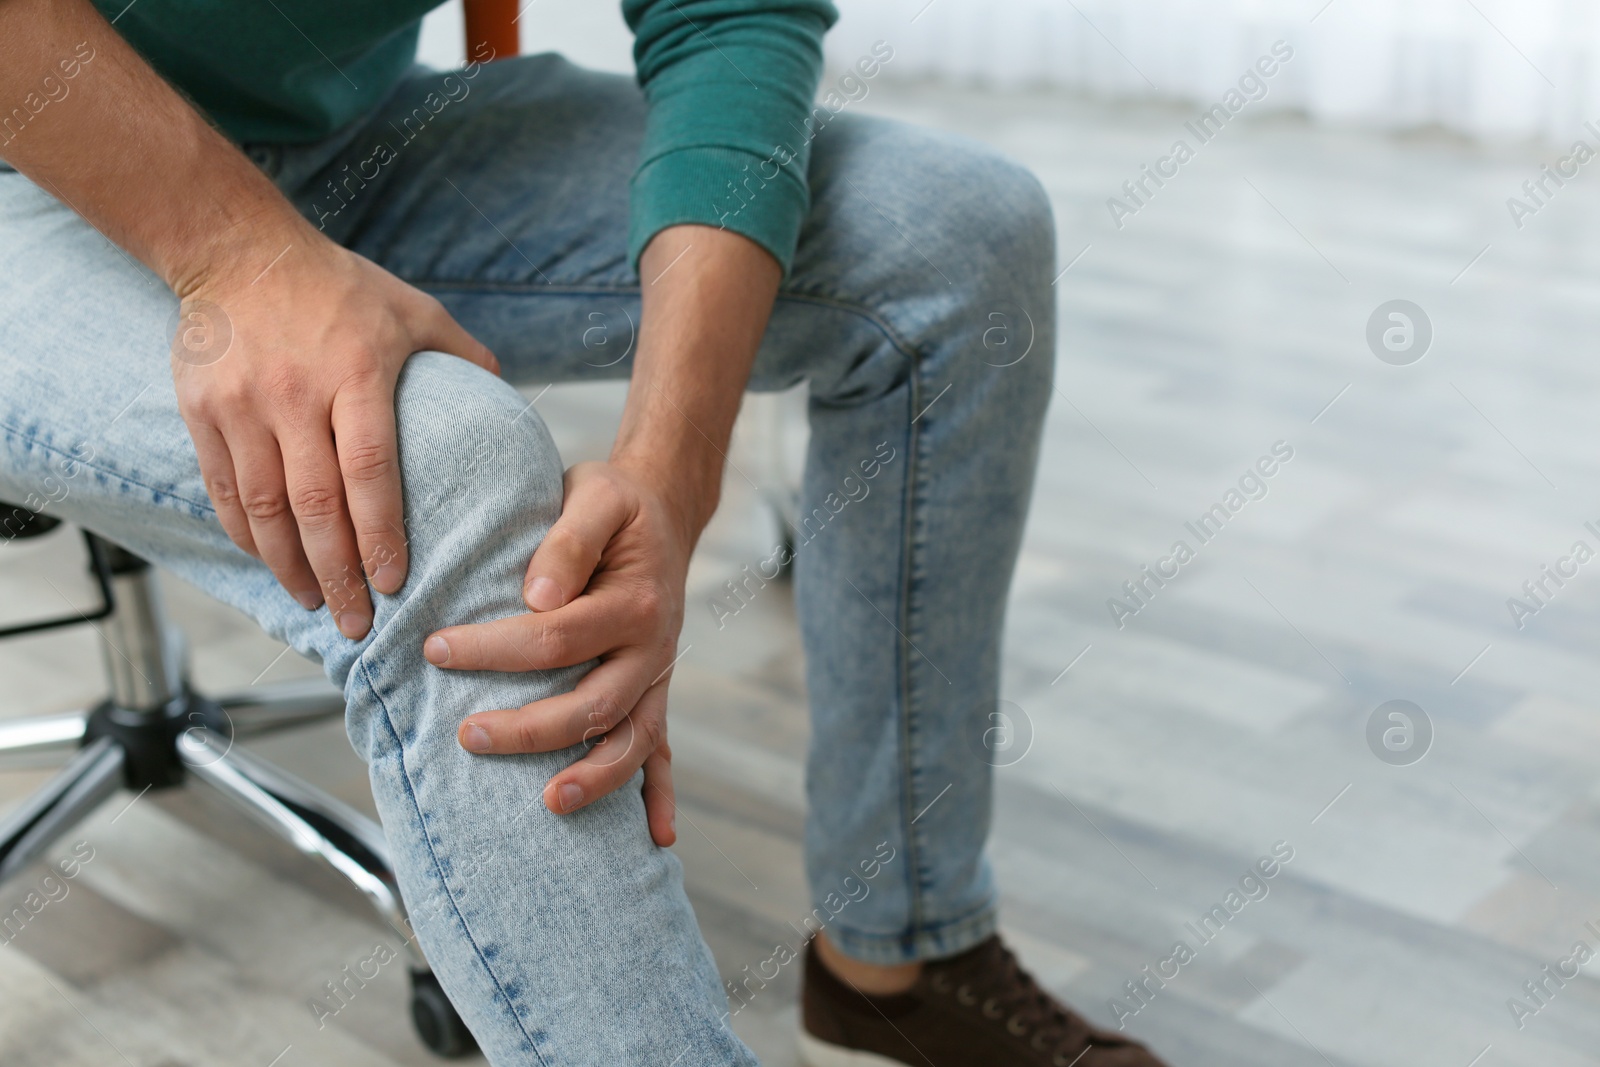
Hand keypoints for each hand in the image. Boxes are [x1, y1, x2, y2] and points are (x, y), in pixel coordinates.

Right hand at [173, 230, 497, 637]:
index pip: (370, 469)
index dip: (381, 532)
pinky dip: (245, 535)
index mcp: (355, 372)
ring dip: (288, 567)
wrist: (239, 250)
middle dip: (336, 573)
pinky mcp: (202, 410)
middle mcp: (295, 394)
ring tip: (314, 604)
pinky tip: (270, 563)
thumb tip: (508, 397)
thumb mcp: (412, 309)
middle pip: (314, 503)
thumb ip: (461, 354)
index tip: (394, 582)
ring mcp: (242, 404)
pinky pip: (223, 488)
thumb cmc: (340, 285)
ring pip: (263, 507)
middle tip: (355, 622)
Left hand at [423, 460, 692, 846]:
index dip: (495, 649)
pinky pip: (663, 751)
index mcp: (636, 600)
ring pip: (632, 741)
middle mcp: (653, 647)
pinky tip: (656, 839)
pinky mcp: (655, 693)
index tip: (436, 649)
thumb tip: (535, 598)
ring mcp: (658, 677)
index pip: (558, 636)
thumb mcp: (594, 494)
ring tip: (547, 803)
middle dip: (530, 729)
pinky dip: (661, 796)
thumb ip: (567, 541)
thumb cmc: (614, 504)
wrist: (663, 508)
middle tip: (466, 735)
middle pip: (593, 703)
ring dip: (594, 778)